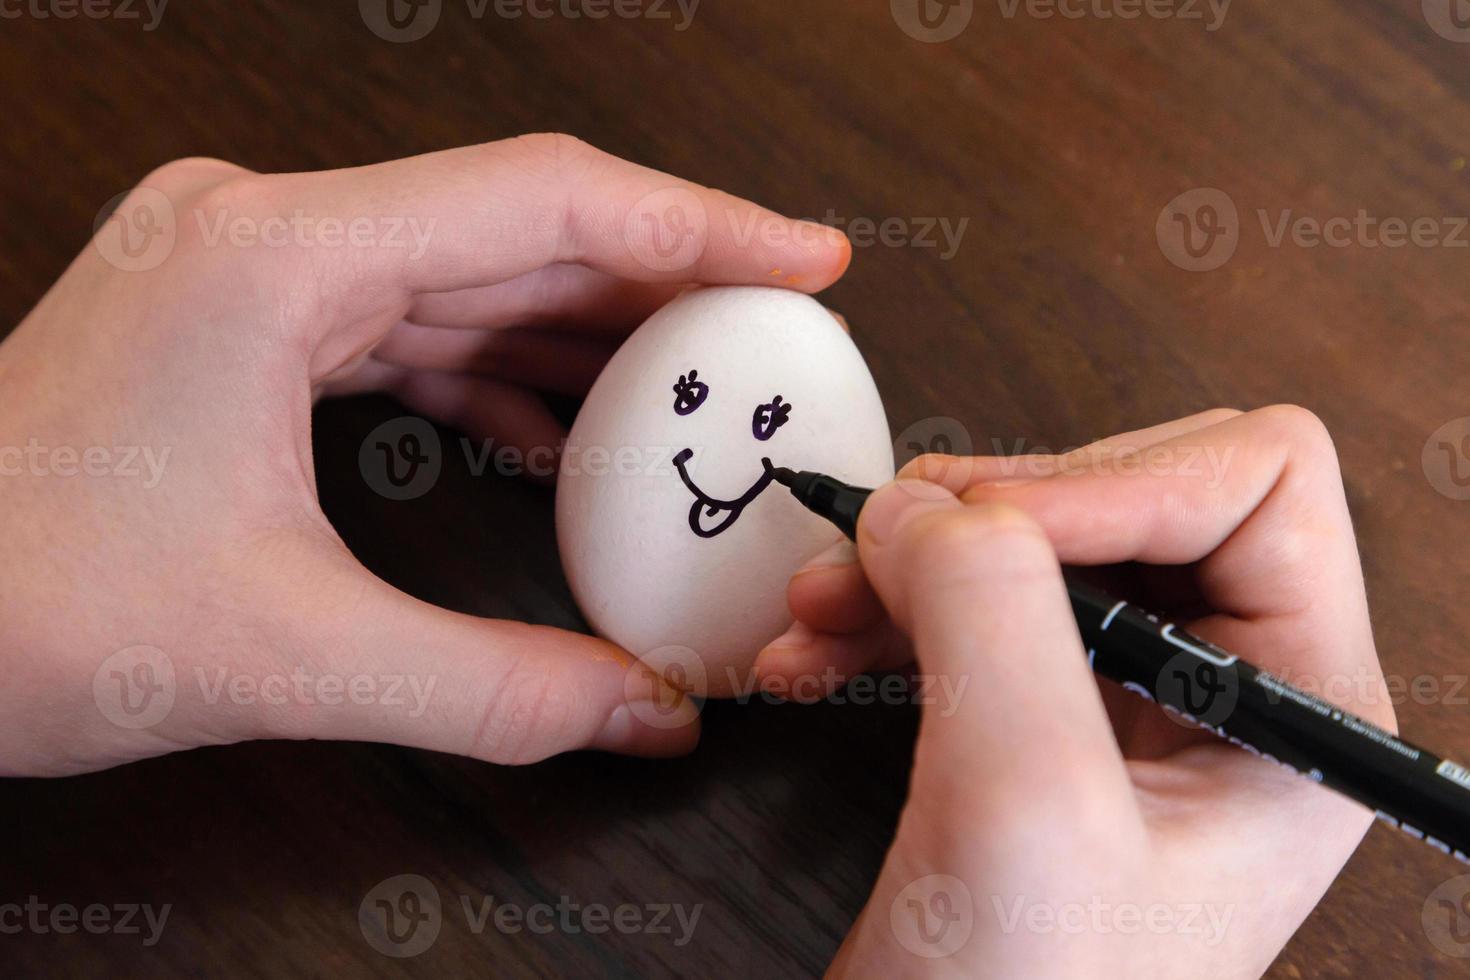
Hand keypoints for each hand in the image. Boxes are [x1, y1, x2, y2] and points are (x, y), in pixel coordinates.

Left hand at [1, 133, 849, 775]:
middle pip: (517, 225)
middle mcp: (262, 227)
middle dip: (659, 285)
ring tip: (685, 394)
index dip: (699, 225)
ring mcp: (244, 265)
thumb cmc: (18, 605)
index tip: (807, 258)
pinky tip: (552, 428)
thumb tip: (648, 716)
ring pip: (464, 269)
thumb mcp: (290, 657)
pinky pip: (406, 317)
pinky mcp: (237, 318)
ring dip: (580, 329)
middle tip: (770, 342)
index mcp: (275, 255)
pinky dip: (494, 367)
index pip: (544, 200)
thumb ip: (497, 689)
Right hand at [757, 407, 1393, 975]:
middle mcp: (1232, 693)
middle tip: (878, 553)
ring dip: (916, 560)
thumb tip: (922, 506)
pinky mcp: (1046, 731)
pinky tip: (816, 654)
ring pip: (1036, 545)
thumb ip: (992, 618)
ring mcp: (1135, 712)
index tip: (973, 536)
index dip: (1107, 480)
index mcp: (1301, 704)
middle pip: (1135, 492)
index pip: (1252, 482)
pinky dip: (888, 615)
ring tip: (819, 606)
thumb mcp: (1023, 808)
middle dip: (988, 515)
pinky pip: (973, 611)